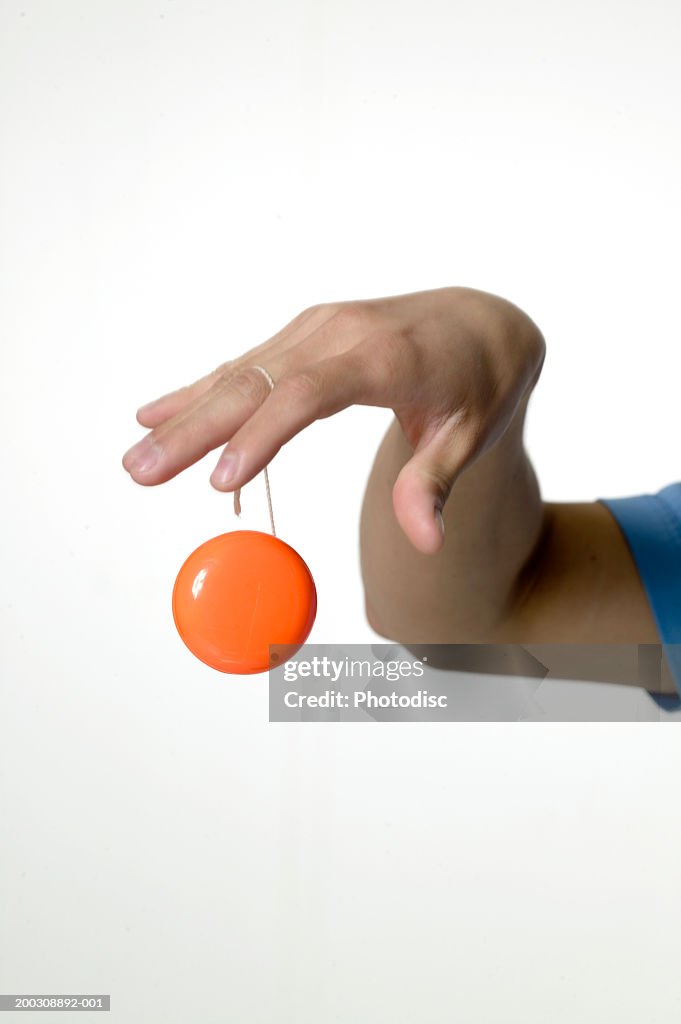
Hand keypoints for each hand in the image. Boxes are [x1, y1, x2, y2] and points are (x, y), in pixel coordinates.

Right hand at [122, 286, 544, 554]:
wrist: (482, 322)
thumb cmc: (479, 381)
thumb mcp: (471, 435)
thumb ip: (436, 483)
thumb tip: (425, 541)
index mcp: (383, 358)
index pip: (309, 395)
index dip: (262, 434)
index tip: (220, 478)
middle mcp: (339, 334)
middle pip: (256, 382)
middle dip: (195, 429)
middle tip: (141, 470)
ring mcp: (316, 330)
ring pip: (239, 373)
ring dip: (184, 414)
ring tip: (135, 454)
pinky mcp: (304, 335)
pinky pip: (246, 365)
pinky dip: (201, 389)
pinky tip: (158, 409)